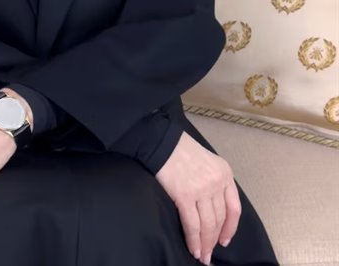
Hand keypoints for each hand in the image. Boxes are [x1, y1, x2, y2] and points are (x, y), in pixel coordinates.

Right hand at [154, 131, 241, 264]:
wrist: (162, 141)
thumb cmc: (181, 149)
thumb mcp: (208, 161)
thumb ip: (215, 181)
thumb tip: (213, 208)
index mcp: (225, 173)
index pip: (234, 208)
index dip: (230, 228)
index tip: (225, 240)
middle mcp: (216, 182)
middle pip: (220, 219)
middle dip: (214, 239)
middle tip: (209, 253)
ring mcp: (201, 190)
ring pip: (208, 225)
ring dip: (205, 243)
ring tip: (201, 255)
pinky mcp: (184, 195)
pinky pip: (192, 224)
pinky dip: (193, 239)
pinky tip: (193, 248)